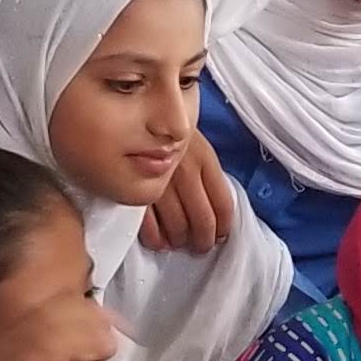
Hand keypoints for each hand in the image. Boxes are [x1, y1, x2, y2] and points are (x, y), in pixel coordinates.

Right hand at [141, 139, 232, 254]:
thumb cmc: (169, 134)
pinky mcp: (135, 189)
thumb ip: (208, 175)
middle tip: (202, 246)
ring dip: (181, 241)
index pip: (223, 204)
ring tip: (180, 242)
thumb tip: (217, 211)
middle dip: (204, 240)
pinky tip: (160, 241)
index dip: (224, 226)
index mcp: (204, 160)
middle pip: (202, 220)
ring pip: (177, 226)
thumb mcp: (196, 146)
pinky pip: (149, 226)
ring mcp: (159, 182)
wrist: (137, 114)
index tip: (221, 234)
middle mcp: (184, 172)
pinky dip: (156, 239)